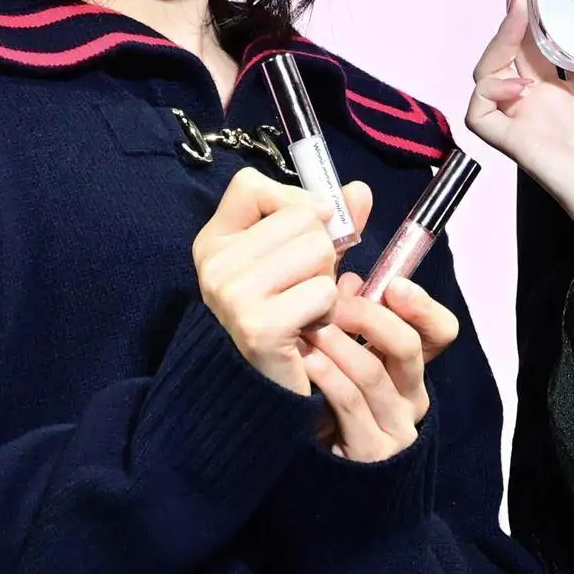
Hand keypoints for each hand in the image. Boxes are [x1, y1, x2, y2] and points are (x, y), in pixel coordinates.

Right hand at [192, 167, 374, 395]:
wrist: (271, 389)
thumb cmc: (289, 316)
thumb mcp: (303, 260)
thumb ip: (329, 224)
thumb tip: (360, 190)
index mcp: (214, 240)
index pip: (250, 184)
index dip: (290, 200)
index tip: (303, 230)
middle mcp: (213, 263)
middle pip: (301, 217)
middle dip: (321, 252)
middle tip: (302, 287)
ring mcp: (232, 293)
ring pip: (317, 251)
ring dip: (327, 282)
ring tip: (306, 308)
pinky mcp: (258, 325)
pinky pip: (324, 292)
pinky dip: (329, 312)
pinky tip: (309, 329)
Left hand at [300, 272, 460, 461]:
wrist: (329, 486)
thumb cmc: (334, 411)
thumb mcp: (349, 364)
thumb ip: (354, 324)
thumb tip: (348, 281)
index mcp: (413, 371)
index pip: (441, 331)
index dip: (422, 306)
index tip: (393, 284)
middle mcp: (412, 398)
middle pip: (407, 346)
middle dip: (369, 317)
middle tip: (335, 303)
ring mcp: (395, 427)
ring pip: (373, 373)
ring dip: (339, 344)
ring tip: (311, 328)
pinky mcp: (371, 451)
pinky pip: (350, 404)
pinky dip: (328, 377)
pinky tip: (307, 361)